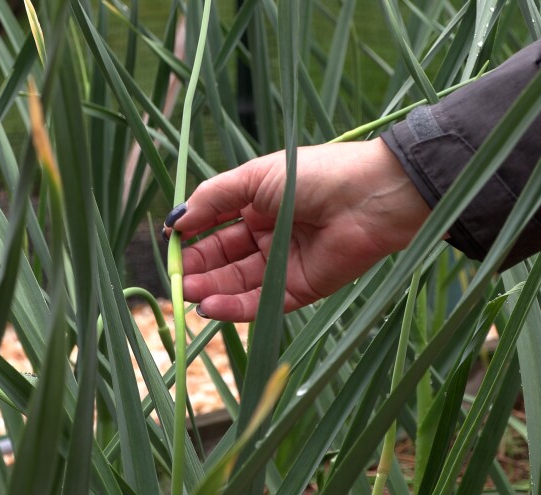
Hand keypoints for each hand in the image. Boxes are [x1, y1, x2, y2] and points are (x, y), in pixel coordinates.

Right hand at [163, 138, 430, 321]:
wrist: (371, 196)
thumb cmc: (314, 175)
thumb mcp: (253, 177)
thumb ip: (212, 198)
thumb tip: (174, 220)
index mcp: (256, 204)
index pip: (214, 227)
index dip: (191, 238)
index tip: (169, 247)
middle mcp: (267, 235)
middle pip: (222, 258)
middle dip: (198, 269)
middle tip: (176, 279)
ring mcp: (283, 263)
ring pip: (237, 283)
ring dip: (211, 290)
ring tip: (187, 293)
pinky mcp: (301, 288)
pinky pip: (262, 301)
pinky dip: (234, 306)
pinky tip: (211, 306)